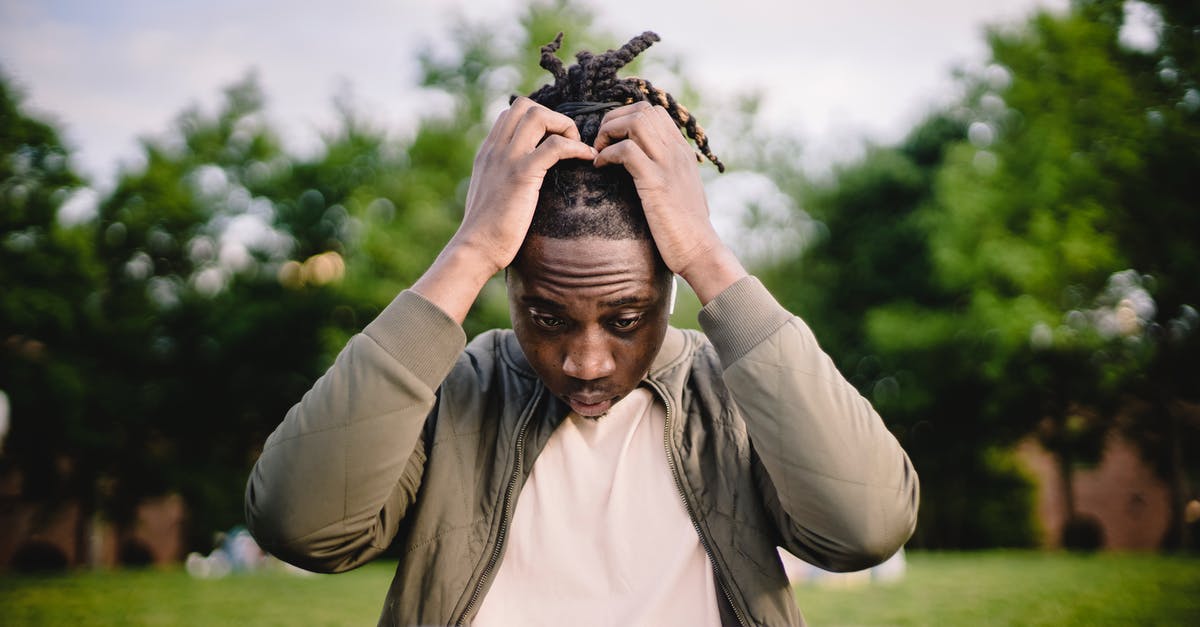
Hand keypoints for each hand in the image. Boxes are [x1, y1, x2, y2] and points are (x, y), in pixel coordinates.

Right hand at [454, 97, 596, 274]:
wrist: (475, 249)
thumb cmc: (486, 231)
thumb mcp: (490, 194)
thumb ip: (501, 178)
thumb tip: (519, 180)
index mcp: (487, 152)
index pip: (511, 114)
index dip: (538, 120)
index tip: (554, 142)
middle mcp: (495, 149)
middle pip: (525, 106)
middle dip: (552, 117)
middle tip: (567, 143)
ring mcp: (507, 159)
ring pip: (538, 116)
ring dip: (564, 127)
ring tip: (576, 148)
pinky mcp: (521, 175)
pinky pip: (555, 146)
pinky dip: (576, 147)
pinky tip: (587, 159)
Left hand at [593, 102, 745, 302]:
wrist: (700, 250)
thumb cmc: (685, 228)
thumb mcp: (679, 191)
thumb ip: (666, 173)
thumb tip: (643, 169)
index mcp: (682, 151)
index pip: (654, 112)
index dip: (625, 118)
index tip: (612, 140)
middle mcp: (676, 151)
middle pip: (642, 110)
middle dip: (613, 120)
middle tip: (601, 144)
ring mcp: (668, 164)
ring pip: (635, 121)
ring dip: (609, 132)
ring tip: (600, 153)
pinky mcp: (656, 182)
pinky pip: (626, 150)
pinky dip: (607, 154)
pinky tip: (600, 168)